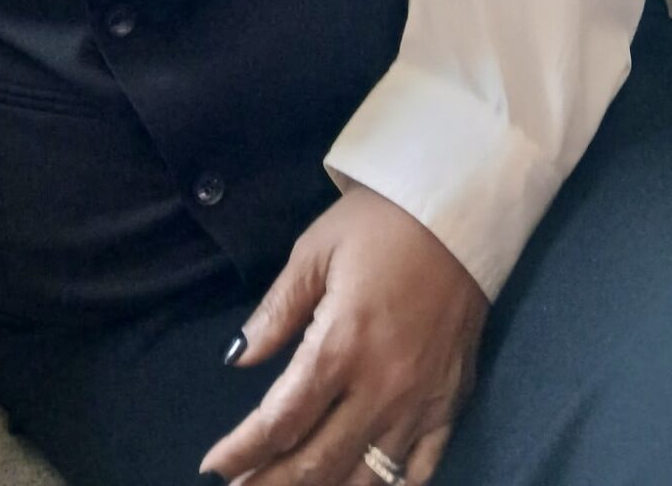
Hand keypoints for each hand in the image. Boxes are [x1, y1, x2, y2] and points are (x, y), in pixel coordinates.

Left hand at [198, 184, 488, 485]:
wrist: (459, 214)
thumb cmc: (379, 225)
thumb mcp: (315, 252)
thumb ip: (277, 311)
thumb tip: (238, 358)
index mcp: (340, 347)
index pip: (281, 421)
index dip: (242, 452)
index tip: (212, 468)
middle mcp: (380, 389)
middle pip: (318, 462)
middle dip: (271, 485)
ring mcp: (420, 405)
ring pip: (366, 478)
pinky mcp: (451, 406)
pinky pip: (420, 470)